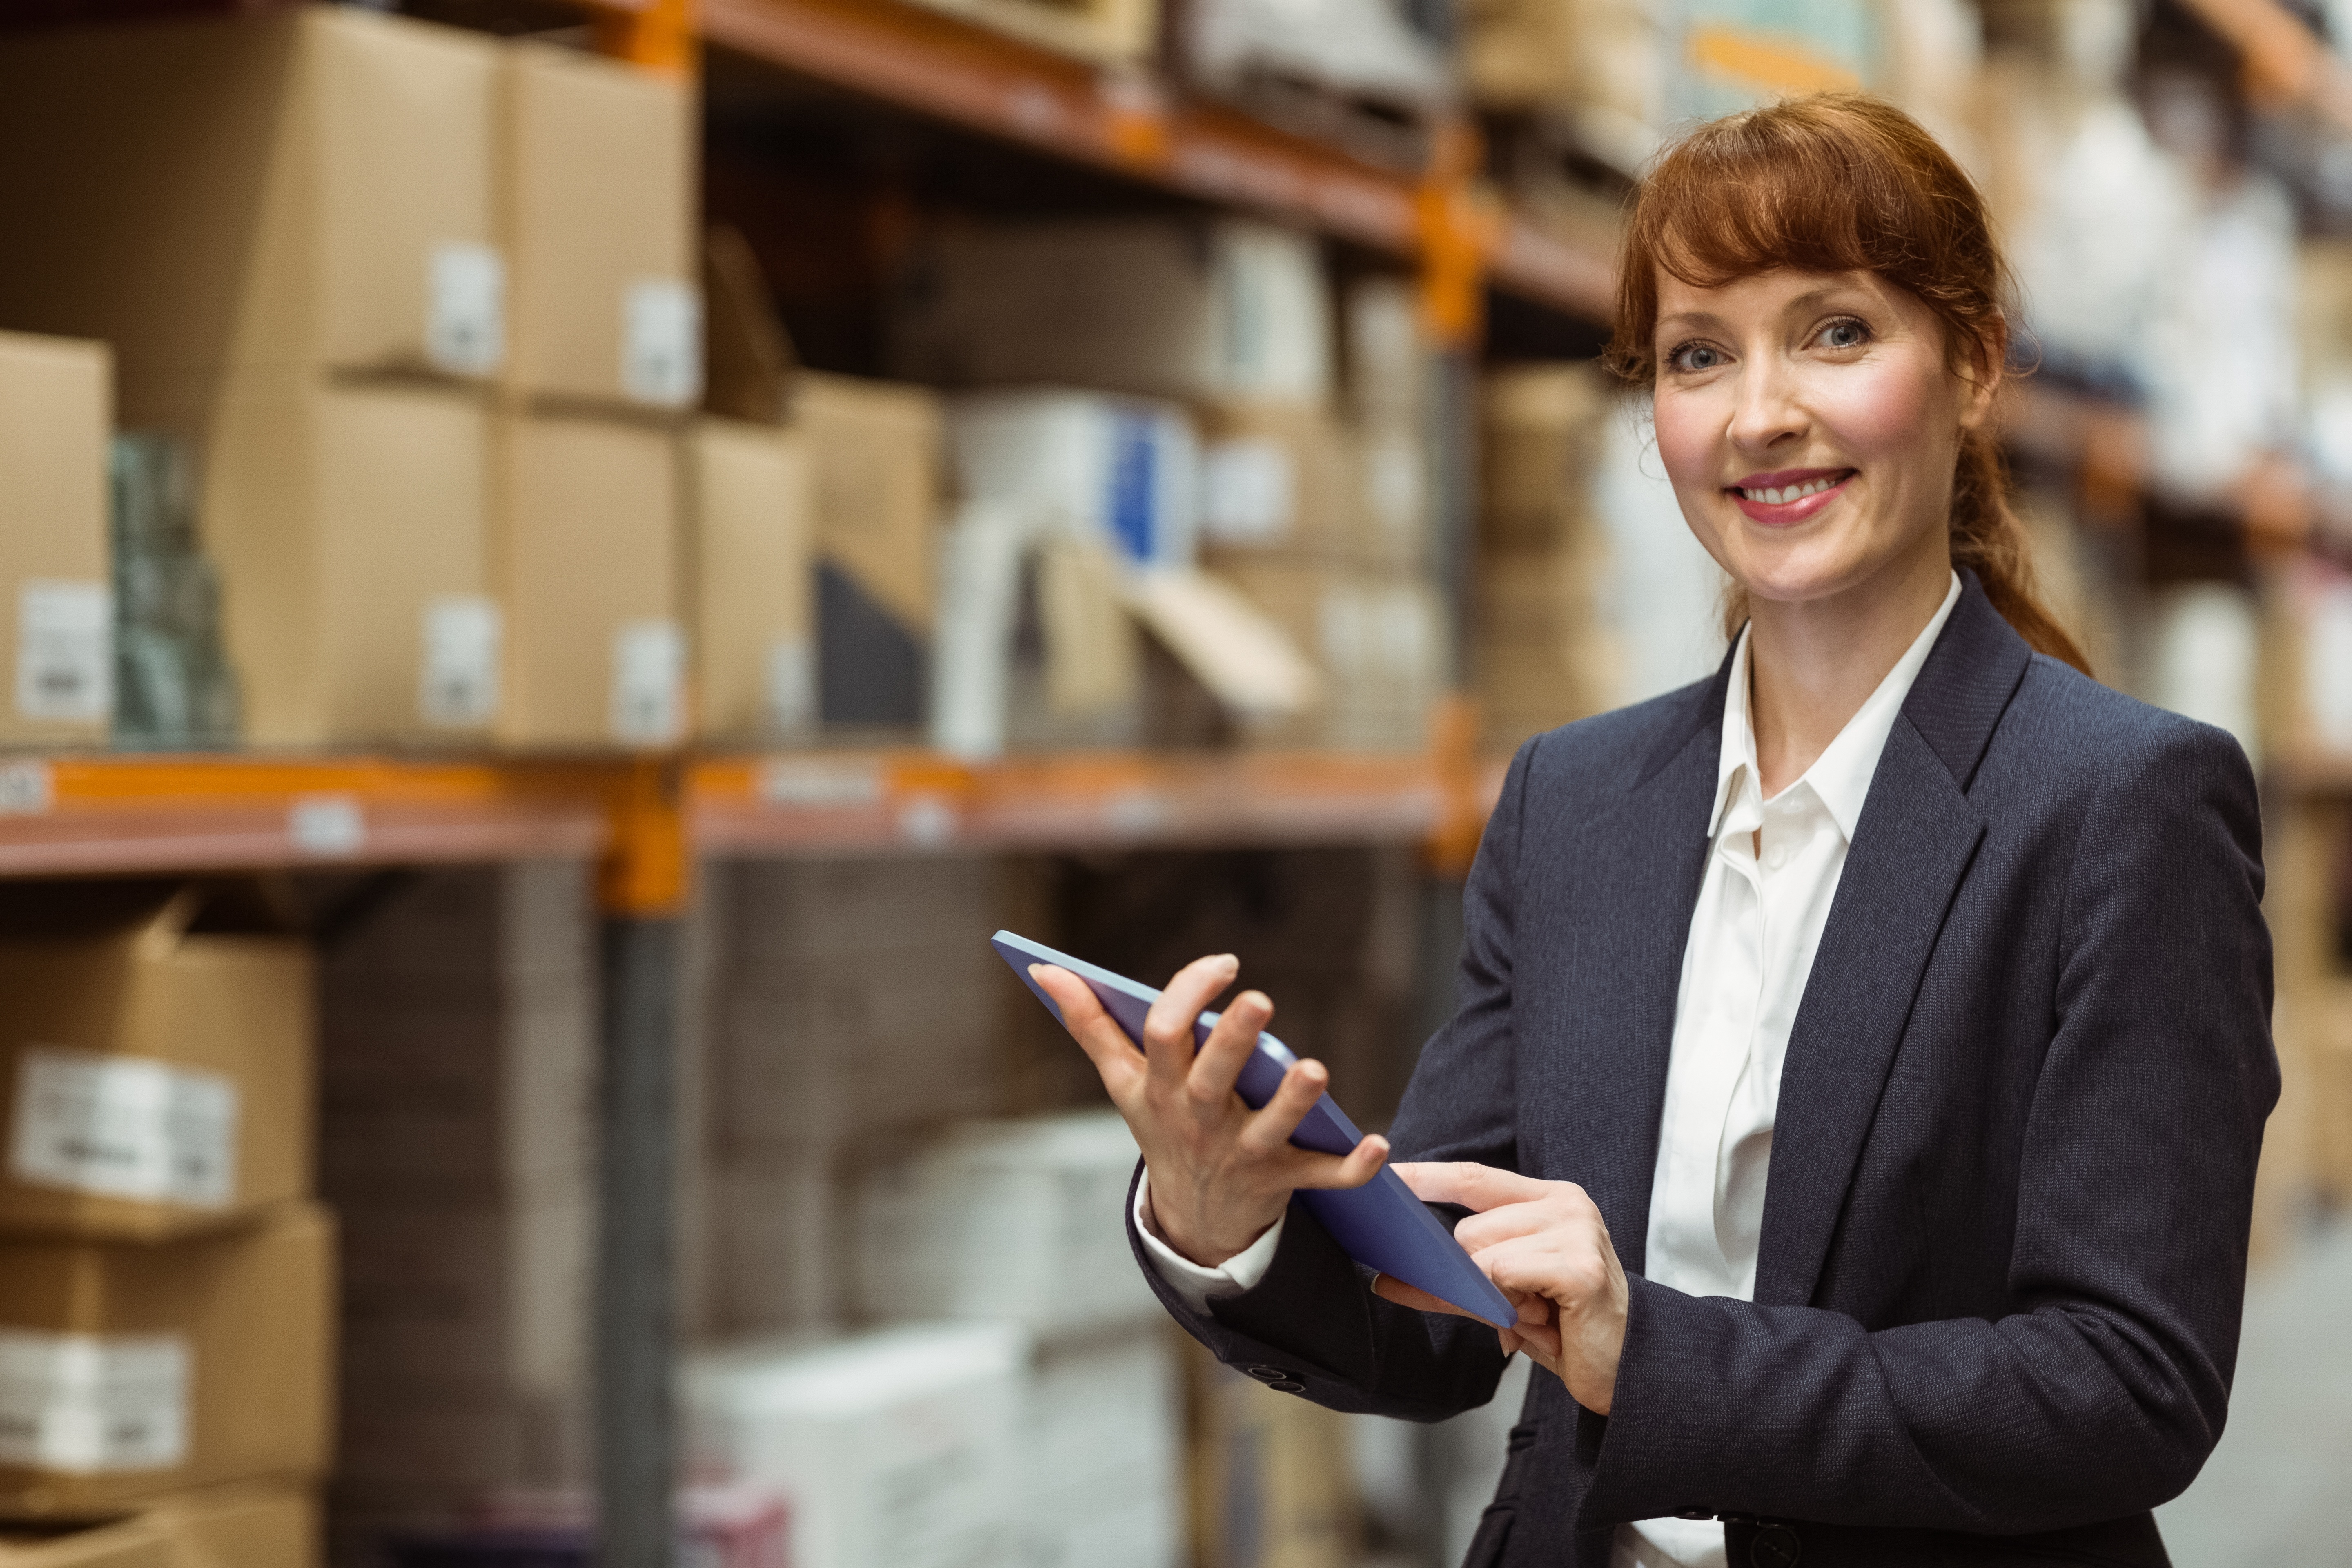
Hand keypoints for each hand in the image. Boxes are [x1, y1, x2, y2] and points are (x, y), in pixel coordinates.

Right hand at [1032, 954, 1387, 1267]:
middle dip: (1235, 1040)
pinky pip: (1323, 1177)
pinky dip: (1353, 1166)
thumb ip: (1090, 1024)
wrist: (1193, 1215)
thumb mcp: (1121, 1081)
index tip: (1223, 964)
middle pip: (1214, 1077)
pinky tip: (1377, 1144)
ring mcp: (1244, 1151)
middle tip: (1261, 1001)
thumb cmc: (1161, 1124)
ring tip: (1313, 1071)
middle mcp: (1202, 1118)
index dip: (1188, 995)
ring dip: (1293, 1103)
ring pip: (1271, 1127)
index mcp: (1163, 1087)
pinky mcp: (1285, 1178)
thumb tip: (1046, 969)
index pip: (1164, 1035)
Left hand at [1371, 1163, 1628, 1414]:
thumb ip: (1451, 1281)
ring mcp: (1577, 1231)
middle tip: (1519, 1304)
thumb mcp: (1502, 1296)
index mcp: (1548, 1199)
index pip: (1474, 1178)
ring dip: (1499, 1298)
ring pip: (1483, 1255)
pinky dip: (1513, 1306)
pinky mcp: (1580, 1267)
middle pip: (1468, 1230)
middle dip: (1475, 1277)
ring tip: (1539, 1312)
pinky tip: (1547, 1319)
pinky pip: (1506, 1276)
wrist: (1628, 1368)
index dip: (1426, 1177)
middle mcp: (1566, 1204)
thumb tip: (1386, 1281)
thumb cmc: (1566, 1326)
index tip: (1386, 1177)